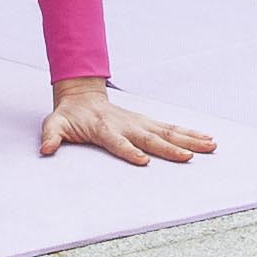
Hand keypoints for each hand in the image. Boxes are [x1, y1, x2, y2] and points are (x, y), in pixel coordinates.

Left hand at [41, 82, 216, 168]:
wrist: (82, 96)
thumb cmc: (69, 116)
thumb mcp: (54, 124)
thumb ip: (51, 136)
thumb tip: (45, 149)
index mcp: (104, 128)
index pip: (117, 142)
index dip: (129, 151)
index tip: (144, 161)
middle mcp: (127, 125)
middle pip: (151, 137)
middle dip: (170, 148)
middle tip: (189, 158)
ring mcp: (140, 123)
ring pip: (168, 131)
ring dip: (189, 140)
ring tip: (210, 146)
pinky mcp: (147, 123)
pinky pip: (171, 129)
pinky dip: (189, 134)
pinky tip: (206, 139)